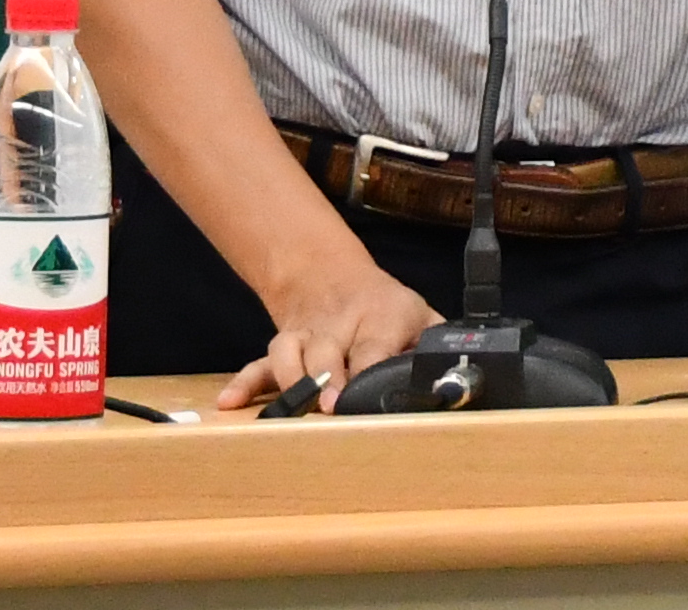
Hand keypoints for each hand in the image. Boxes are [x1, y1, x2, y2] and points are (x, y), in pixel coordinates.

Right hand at [217, 262, 442, 414]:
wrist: (333, 277)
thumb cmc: (385, 309)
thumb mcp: (422, 317)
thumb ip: (437, 346)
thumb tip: (458, 377)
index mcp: (380, 317)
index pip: (374, 345)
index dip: (367, 369)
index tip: (363, 394)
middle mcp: (338, 325)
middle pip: (327, 351)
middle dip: (326, 380)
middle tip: (330, 408)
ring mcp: (306, 336)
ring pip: (290, 353)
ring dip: (289, 381)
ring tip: (290, 411)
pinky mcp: (283, 347)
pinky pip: (260, 364)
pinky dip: (244, 382)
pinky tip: (230, 403)